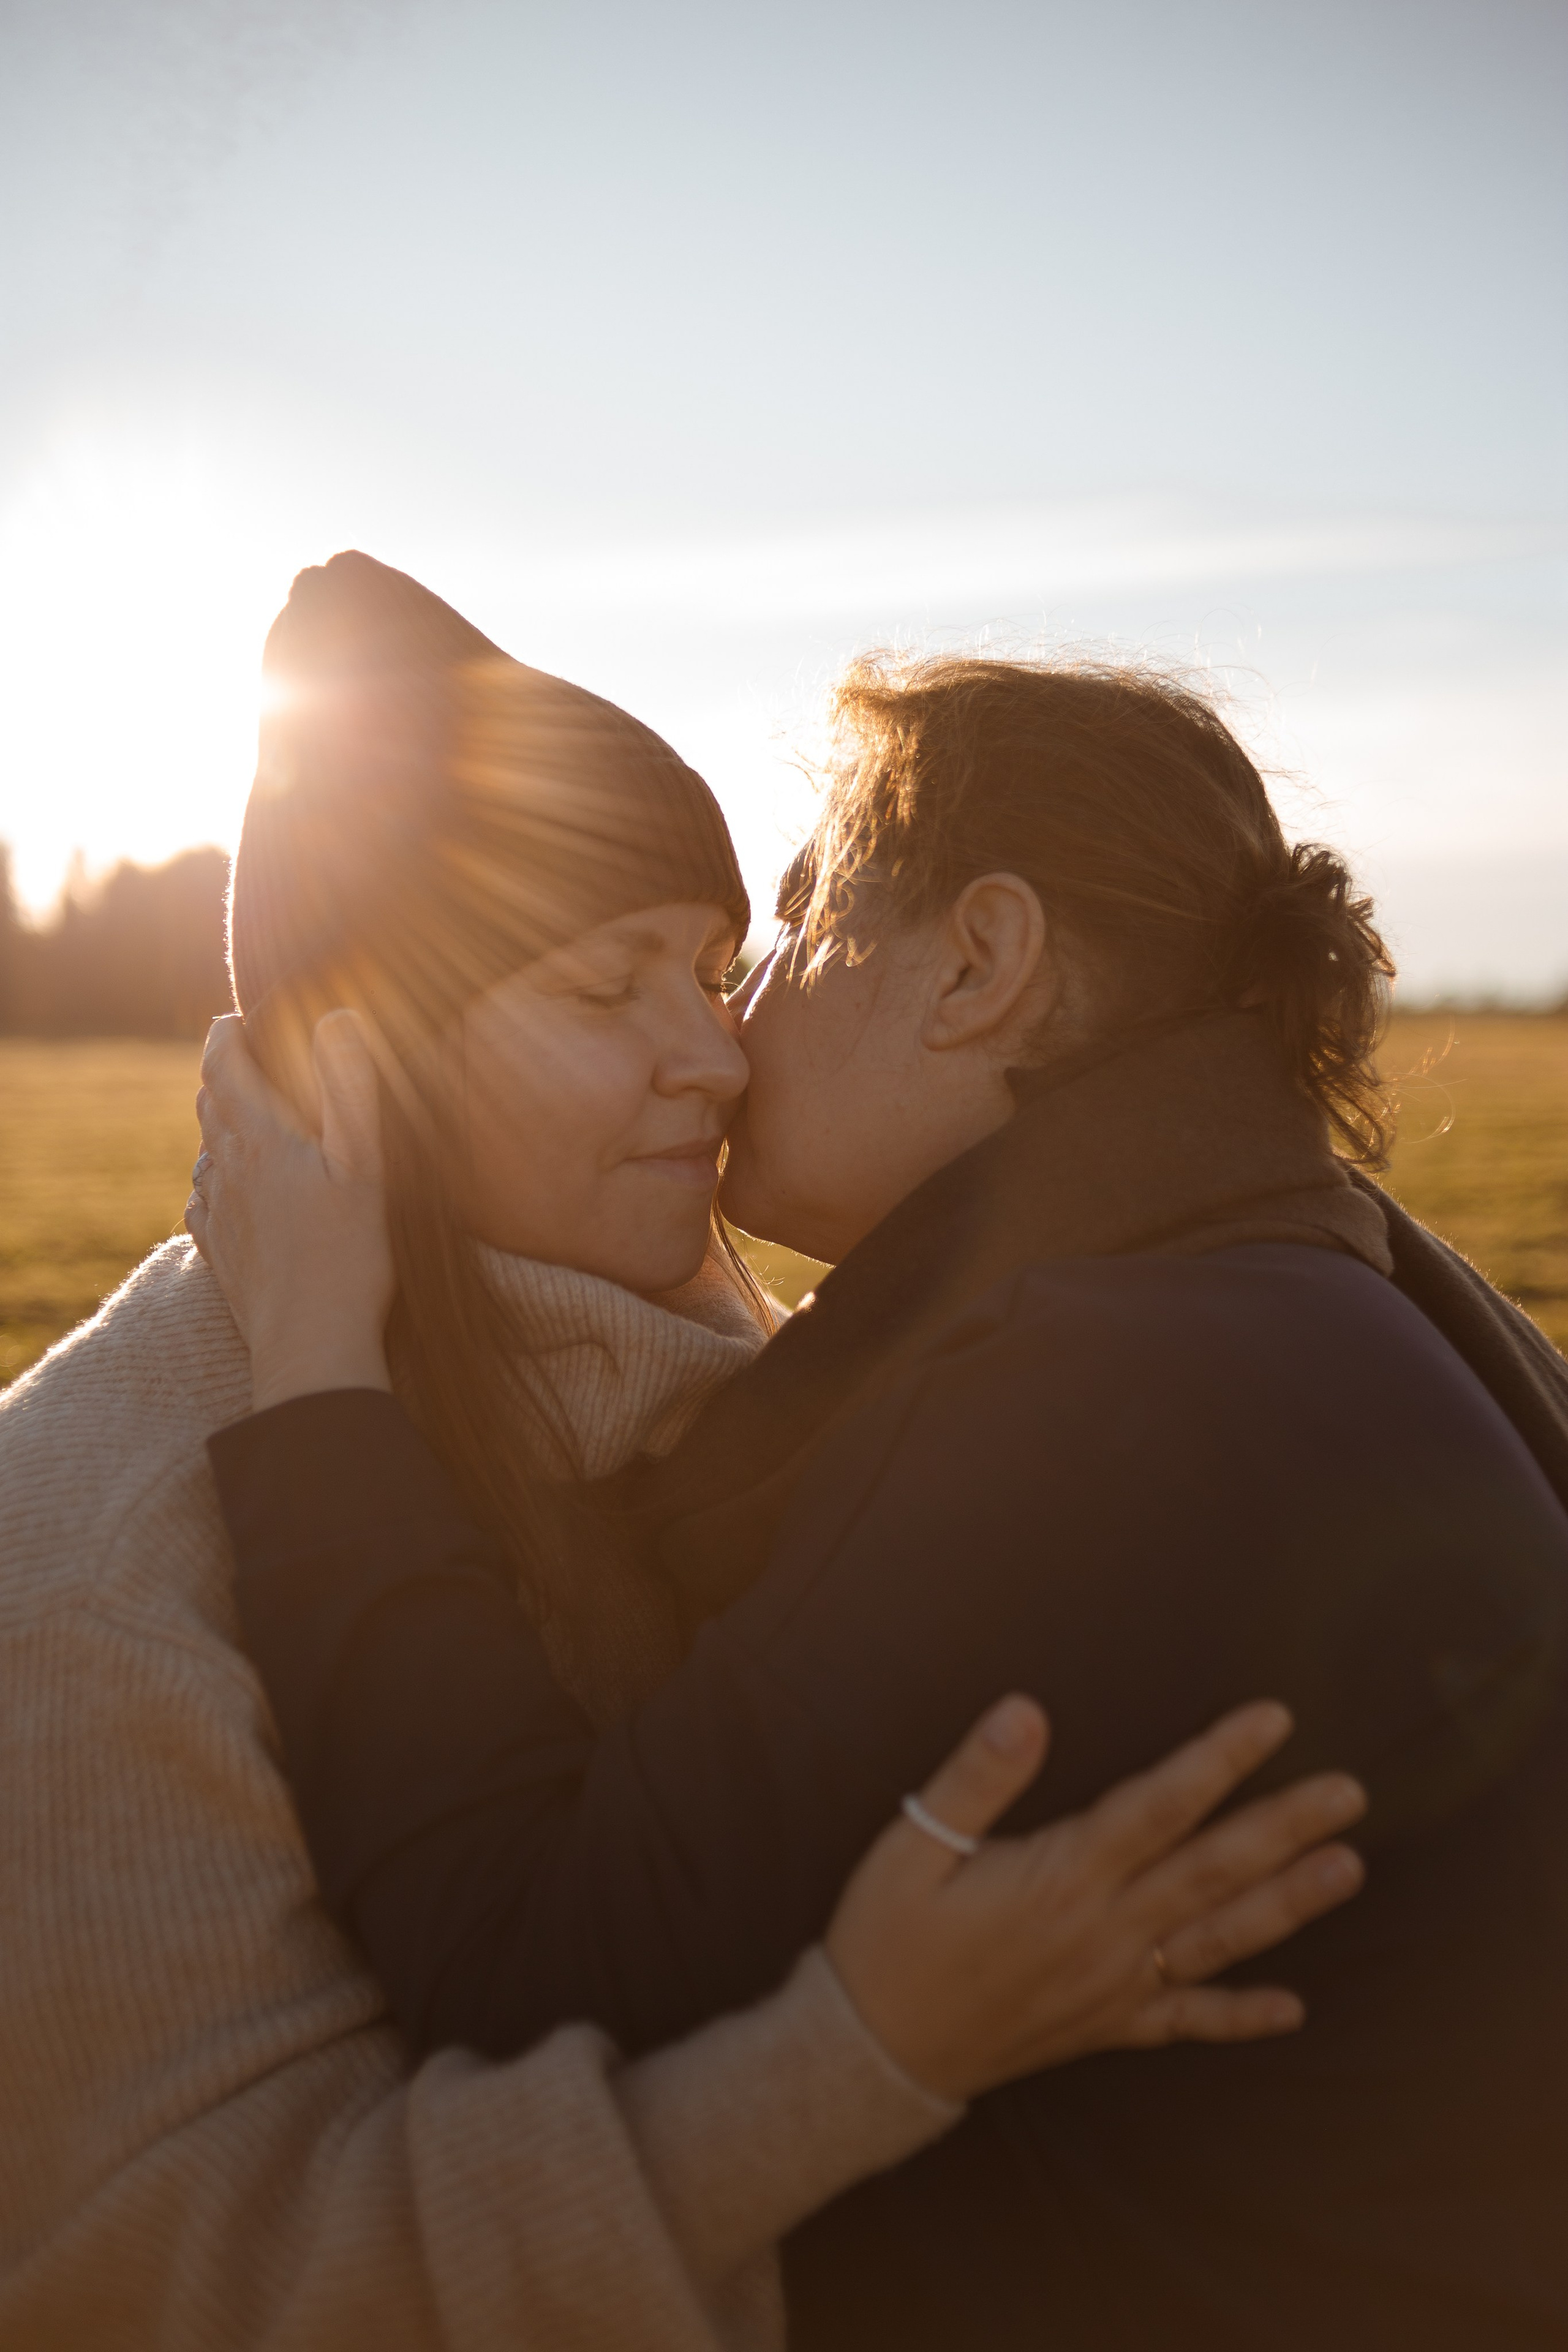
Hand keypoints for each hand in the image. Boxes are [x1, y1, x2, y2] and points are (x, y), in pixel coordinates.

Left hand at [186, 1012, 396, 1412]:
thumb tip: (337, 1017)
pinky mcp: (219, 1251)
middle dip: (225, 1073)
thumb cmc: (347, 1255)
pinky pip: (201, 1199)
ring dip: (219, 1123)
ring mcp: (218, 1212)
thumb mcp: (364, 1164)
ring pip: (204, 1149)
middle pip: (210, 1102)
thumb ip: (350, 1088)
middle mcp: (228, 1169)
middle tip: (252, 1058)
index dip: (225, 1032)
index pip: (223, 1065)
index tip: (238, 1015)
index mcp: (261, 1139)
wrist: (310, 1346)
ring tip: (248, 1116)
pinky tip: (229, 1186)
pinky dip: (213, 1177)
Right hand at [824, 1697, 1364, 2102]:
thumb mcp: (910, 1849)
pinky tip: (1292, 2009)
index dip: (1221, 1759)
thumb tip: (1026, 1710)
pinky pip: (1185, 2022)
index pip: (1161, 1804)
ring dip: (1288, 1904)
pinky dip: (1240, 2017)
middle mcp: (1103, 1933)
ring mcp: (1112, 1986)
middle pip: (1212, 1868)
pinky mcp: (1105, 2027)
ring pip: (1219, 1939)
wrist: (871, 2057)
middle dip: (1284, 1824)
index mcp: (1060, 1878)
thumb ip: (974, 1778)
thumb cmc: (885, 1941)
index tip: (1276, 1719)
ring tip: (1348, 1868)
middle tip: (1350, 1791)